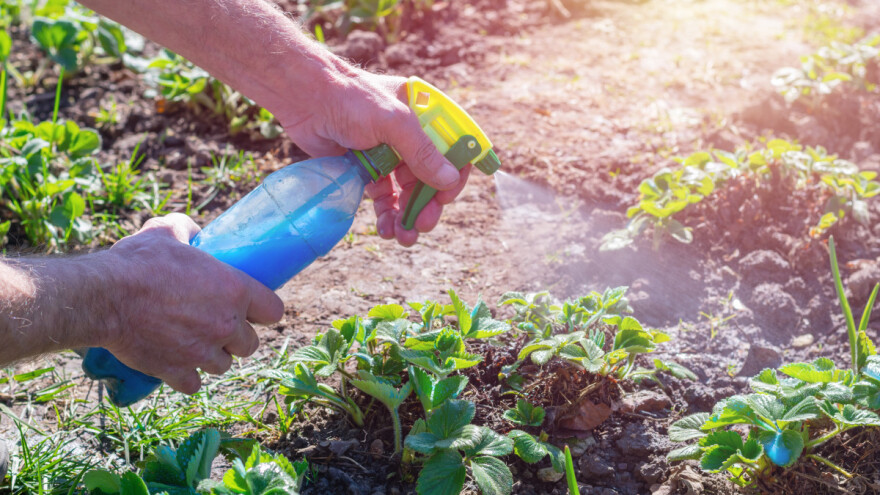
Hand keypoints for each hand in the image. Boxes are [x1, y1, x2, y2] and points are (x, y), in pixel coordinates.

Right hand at [101, 214, 283, 393]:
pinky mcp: (177, 371)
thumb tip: (193, 231)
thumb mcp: (166, 231)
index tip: (252, 309)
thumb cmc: (138, 261)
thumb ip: (187, 229)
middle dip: (236, 337)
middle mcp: (226, 324)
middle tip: (217, 325)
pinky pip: (194, 384)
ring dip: (212, 356)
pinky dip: (186, 376)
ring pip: (223, 365)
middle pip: (250, 344)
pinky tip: (176, 362)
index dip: (264, 310)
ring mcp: (202, 352)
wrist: (104, 296)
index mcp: (235, 290)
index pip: (274, 311)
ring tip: (194, 343)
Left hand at [280, 71, 470, 245]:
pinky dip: (388, 215)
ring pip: (408, 192)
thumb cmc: (350, 99)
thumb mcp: (393, 122)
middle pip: (431, 178)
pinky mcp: (368, 169)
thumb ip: (422, 152)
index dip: (453, 177)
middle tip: (422, 225)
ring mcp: (390, 154)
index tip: (443, 199)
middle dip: (428, 205)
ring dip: (408, 216)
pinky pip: (385, 197)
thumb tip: (449, 181)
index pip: (453, 151)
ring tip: (404, 238)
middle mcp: (411, 136)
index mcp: (426, 117)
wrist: (304, 98)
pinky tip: (387, 229)